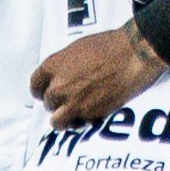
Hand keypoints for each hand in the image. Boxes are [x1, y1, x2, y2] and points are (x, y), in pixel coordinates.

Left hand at [31, 26, 166, 126]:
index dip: (41, 90)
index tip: (46, 93)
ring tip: (74, 115)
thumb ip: (63, 65)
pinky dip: (85, 121)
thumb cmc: (110, 46)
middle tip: (70, 98)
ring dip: (64, 119)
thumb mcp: (77, 48)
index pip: (35, 85)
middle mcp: (59, 86)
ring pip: (57, 122)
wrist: (134, 55)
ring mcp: (74, 102)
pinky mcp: (91, 114)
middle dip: (58, 102)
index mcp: (52, 66)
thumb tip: (62, 75)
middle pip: (48, 103)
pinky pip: (80, 124)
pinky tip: (92, 113)